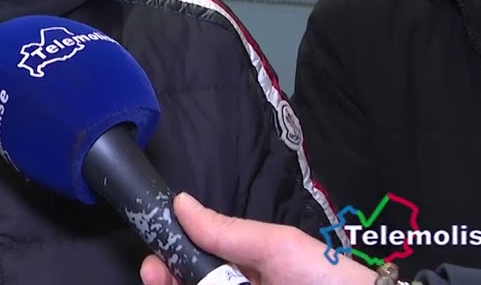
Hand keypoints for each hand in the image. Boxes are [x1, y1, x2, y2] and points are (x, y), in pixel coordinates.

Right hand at [139, 192, 376, 284]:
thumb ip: (228, 231)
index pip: (193, 262)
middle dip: (166, 278)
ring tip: (171, 282)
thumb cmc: (326, 277)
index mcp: (243, 268)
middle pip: (186, 281)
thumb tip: (180, 203)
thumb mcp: (278, 247)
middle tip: (156, 277)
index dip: (168, 260)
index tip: (154, 264)